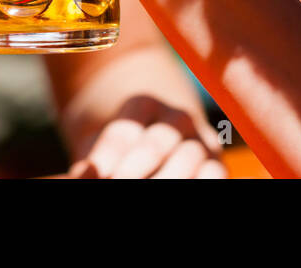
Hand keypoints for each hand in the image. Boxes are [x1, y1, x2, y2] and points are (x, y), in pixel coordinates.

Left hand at [68, 96, 226, 178]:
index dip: (105, 159)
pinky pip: (214, 173)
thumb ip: (90, 166)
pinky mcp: (218, 165)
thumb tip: (83, 175)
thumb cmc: (117, 157)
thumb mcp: (99, 154)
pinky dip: (199, 182)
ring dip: (166, 179)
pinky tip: (179, 191)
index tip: (92, 175)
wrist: (153, 151)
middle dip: (131, 173)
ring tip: (138, 195)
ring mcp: (201, 140)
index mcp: (142, 104)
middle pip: (155, 143)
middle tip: (115, 186)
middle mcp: (176, 117)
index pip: (124, 131)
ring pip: (188, 157)